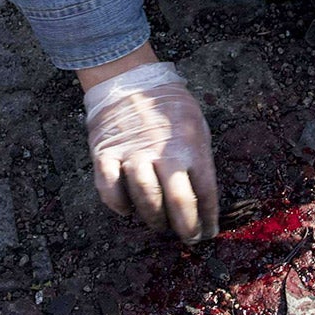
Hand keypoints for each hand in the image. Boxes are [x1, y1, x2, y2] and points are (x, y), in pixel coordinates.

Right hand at [81, 50, 219, 243]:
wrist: (130, 78)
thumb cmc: (169, 106)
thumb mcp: (196, 125)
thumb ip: (198, 160)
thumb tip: (204, 200)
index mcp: (191, 145)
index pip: (206, 192)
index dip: (209, 218)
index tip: (209, 233)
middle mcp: (163, 152)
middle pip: (178, 201)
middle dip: (186, 227)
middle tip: (188, 237)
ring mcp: (133, 153)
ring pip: (145, 198)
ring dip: (153, 218)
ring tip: (157, 223)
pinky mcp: (105, 153)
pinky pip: (109, 188)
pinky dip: (118, 204)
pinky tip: (126, 209)